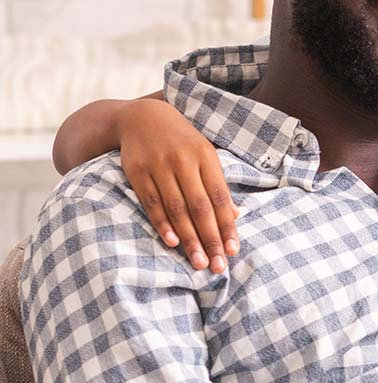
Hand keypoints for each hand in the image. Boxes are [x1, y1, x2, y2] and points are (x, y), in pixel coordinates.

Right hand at [117, 98, 239, 272]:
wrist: (141, 116)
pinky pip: (151, 202)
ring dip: (189, 238)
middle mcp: (183, 161)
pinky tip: (172, 242)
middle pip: (200, 207)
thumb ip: (218, 184)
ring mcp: (159, 166)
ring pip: (177, 209)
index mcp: (206, 157)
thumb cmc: (181, 141)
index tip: (233, 250)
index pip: (220, 198)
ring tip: (198, 262)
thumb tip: (235, 216)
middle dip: (210, 239)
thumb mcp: (204, 154)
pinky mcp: (137, 172)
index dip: (227, 226)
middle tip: (217, 266)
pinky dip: (162, 224)